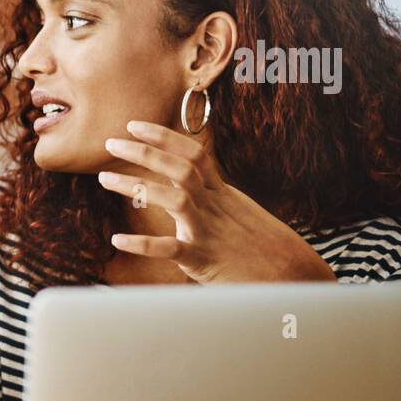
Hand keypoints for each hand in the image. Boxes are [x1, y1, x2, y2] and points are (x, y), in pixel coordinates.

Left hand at [98, 120, 336, 283]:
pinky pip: (170, 249)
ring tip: (104, 178)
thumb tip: (193, 191)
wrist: (296, 275)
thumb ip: (215, 201)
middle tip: (110, 142)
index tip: (134, 125)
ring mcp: (209, 230)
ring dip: (136, 186)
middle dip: (144, 151)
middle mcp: (215, 206)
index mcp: (222, 194)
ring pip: (173, 198)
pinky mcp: (204, 259)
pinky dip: (143, 244)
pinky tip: (117, 240)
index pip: (192, 153)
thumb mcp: (240, 215)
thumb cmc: (264, 247)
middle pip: (179, 168)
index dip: (163, 136)